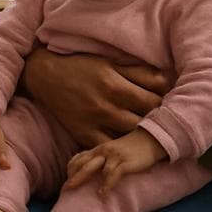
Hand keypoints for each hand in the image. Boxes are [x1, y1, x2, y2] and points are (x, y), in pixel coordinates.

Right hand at [21, 51, 168, 146]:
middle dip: (156, 122)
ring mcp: (94, 122)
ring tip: (149, 135)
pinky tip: (126, 146)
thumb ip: (139, 73)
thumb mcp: (109, 63)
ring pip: (129, 137)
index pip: (154, 102)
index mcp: (115, 85)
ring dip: (141, 136)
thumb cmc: (80, 66)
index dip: (165, 105)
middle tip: (163, 123)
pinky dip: (119, 148)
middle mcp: (106, 106)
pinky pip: (107, 148)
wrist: (43, 75)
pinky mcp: (82, 133)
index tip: (169, 107)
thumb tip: (167, 82)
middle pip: (144, 121)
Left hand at [65, 127, 166, 192]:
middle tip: (66, 188)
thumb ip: (101, 158)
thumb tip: (89, 170)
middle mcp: (103, 151)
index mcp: (99, 148)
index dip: (71, 169)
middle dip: (73, 176)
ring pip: (94, 168)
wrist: (151, 139)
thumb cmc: (131, 148)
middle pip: (83, 164)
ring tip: (77, 192)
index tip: (66, 180)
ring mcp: (114, 156)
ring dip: (84, 179)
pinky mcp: (126, 162)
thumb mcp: (112, 151)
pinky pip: (113, 174)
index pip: (79, 158)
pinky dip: (106, 184)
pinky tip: (102, 193)